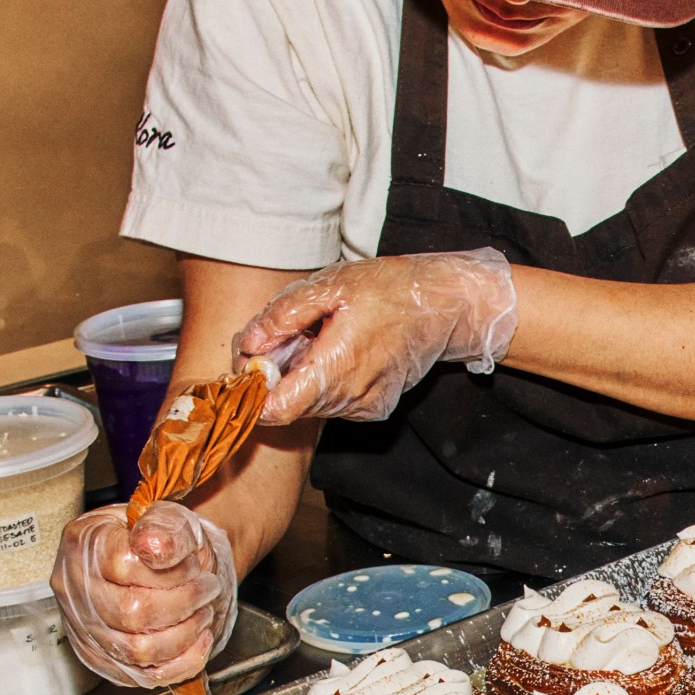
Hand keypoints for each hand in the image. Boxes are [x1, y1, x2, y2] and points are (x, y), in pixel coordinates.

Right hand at [51, 501, 237, 687]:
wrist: (168, 563)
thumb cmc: (164, 540)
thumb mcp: (169, 517)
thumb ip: (164, 528)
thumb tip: (153, 545)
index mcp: (84, 543)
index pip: (122, 565)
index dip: (169, 571)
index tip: (192, 565)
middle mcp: (75, 587)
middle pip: (131, 612)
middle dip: (184, 603)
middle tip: (207, 588)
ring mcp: (85, 628)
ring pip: (138, 650)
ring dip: (186, 632)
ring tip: (203, 610)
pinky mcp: (105, 660)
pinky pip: (146, 677)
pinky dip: (184, 661)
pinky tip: (199, 638)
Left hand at [233, 248, 518, 424]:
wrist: (444, 306)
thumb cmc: (391, 289)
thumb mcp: (332, 285)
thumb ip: (285, 314)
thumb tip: (250, 342)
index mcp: (337, 366)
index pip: (276, 408)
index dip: (254, 390)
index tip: (255, 362)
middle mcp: (351, 397)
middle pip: (289, 405)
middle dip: (277, 374)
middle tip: (292, 335)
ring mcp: (364, 407)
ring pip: (309, 405)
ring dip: (301, 377)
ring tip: (320, 339)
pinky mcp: (374, 408)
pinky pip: (332, 403)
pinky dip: (324, 381)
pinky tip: (339, 352)